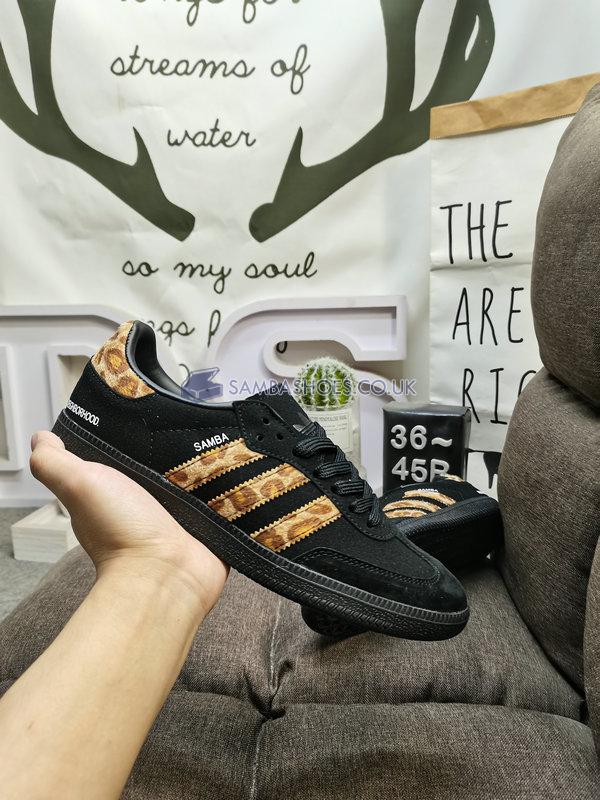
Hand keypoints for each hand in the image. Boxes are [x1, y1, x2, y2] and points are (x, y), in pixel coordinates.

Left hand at [29, 431, 227, 615]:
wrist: (165, 576)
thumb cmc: (120, 531)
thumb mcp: (79, 486)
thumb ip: (54, 463)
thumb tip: (41, 438)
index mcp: (119, 489)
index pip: (129, 452)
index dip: (137, 433)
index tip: (152, 406)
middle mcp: (150, 502)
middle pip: (169, 463)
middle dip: (181, 444)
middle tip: (197, 417)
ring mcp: (183, 515)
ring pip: (200, 478)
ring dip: (212, 464)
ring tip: (226, 439)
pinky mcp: (212, 524)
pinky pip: (227, 498)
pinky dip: (233, 486)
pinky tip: (242, 466)